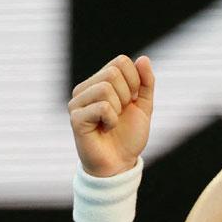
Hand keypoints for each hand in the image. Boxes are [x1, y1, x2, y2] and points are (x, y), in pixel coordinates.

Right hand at [67, 54, 155, 176]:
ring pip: (106, 88)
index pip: (121, 61)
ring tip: (112, 122)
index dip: (135, 81)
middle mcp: (85, 88)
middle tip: (121, 113)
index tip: (132, 101)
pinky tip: (105, 128)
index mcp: (100, 81)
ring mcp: (77, 102)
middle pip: (112, 73)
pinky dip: (112, 120)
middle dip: (127, 95)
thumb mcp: (144, 106)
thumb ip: (146, 82)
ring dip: (118, 109)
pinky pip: (102, 107)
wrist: (120, 163)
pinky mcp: (75, 117)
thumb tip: (143, 59)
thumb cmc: (129, 135)